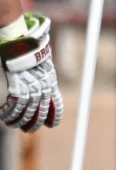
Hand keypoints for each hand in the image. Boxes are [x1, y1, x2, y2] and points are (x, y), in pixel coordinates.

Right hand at [0, 13, 61, 132]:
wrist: (21, 39)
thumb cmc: (29, 49)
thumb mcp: (41, 63)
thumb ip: (42, 76)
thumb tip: (41, 87)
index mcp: (51, 81)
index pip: (57, 103)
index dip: (54, 116)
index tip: (51, 125)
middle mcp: (43, 85)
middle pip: (41, 111)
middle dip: (34, 123)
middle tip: (28, 130)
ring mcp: (31, 85)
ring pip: (27, 111)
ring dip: (18, 120)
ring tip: (12, 125)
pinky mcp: (18, 84)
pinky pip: (15, 104)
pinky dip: (9, 112)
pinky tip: (4, 116)